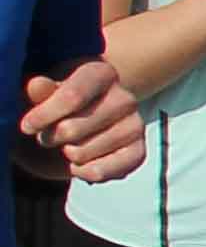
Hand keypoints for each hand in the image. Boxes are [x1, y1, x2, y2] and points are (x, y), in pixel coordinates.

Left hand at [16, 59, 136, 183]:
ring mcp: (135, 125)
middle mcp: (125, 98)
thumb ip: (41, 92)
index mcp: (102, 74)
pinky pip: (104, 171)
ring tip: (69, 145)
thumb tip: (36, 85)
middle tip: (51, 134)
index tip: (26, 126)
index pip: (72, 97)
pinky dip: (85, 173)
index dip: (43, 116)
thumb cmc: (59, 103)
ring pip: (82, 153)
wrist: (83, 119)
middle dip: (51, 137)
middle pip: (72, 130)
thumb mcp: (46, 93)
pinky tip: (79, 164)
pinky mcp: (138, 151)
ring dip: (67, 154)